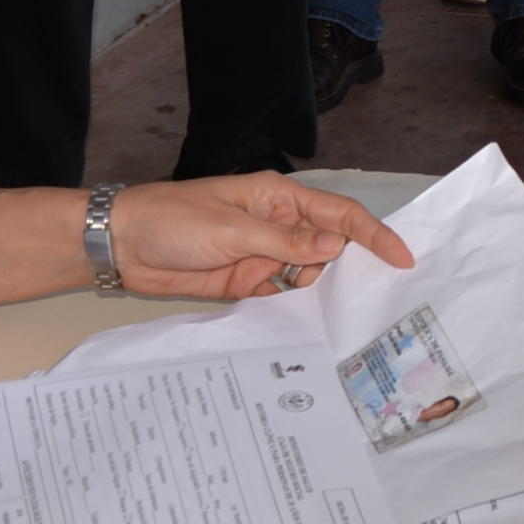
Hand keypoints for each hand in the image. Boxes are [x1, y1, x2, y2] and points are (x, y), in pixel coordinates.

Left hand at [112, 176, 415, 297]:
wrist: (121, 245)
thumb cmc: (174, 221)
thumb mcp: (233, 229)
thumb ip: (287, 240)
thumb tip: (339, 244)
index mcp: (279, 197)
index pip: (339, 214)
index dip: (374, 235)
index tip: (402, 259)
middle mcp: (278, 225)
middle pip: (333, 246)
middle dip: (358, 266)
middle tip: (389, 297)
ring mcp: (264, 255)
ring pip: (312, 274)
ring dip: (327, 291)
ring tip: (354, 318)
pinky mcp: (247, 283)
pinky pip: (284, 296)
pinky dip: (298, 308)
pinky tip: (314, 325)